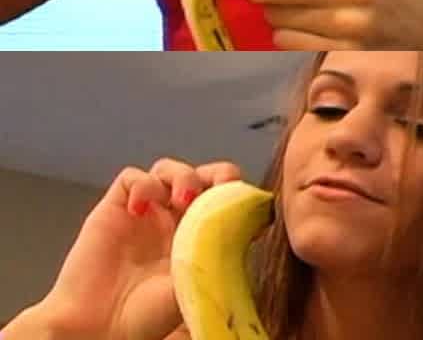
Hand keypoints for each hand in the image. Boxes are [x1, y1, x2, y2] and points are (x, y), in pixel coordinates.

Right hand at [37, 158, 243, 339]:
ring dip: (181, 176)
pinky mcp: (116, 207)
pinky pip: (132, 177)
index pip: (225, 198)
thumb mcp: (195, 284)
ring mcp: (148, 211)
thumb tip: (250, 228)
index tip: (243, 198)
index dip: (236, 191)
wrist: (100, 329)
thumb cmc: (147, 317)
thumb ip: (217, 253)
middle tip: (219, 186)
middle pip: (203, 176)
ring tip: (181, 199)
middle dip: (215, 174)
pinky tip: (138, 209)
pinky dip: (141, 185)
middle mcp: (176, 219)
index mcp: (201, 236)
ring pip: (170, 169)